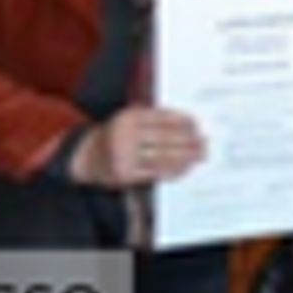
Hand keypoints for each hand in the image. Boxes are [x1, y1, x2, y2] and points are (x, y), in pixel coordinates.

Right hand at [74, 106, 204, 188]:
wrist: (87, 155)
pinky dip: (173, 170)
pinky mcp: (126, 175)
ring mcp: (125, 157)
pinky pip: (156, 172)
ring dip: (185, 157)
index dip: (183, 122)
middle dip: (189, 141)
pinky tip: (185, 167)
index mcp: (129, 117)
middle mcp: (125, 136)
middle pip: (166, 138)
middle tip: (205, 142)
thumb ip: (154, 117)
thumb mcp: (130, 117)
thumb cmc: (117, 134)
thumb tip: (188, 123)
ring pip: (163, 157)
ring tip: (200, 155)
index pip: (162, 118)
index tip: (197, 124)